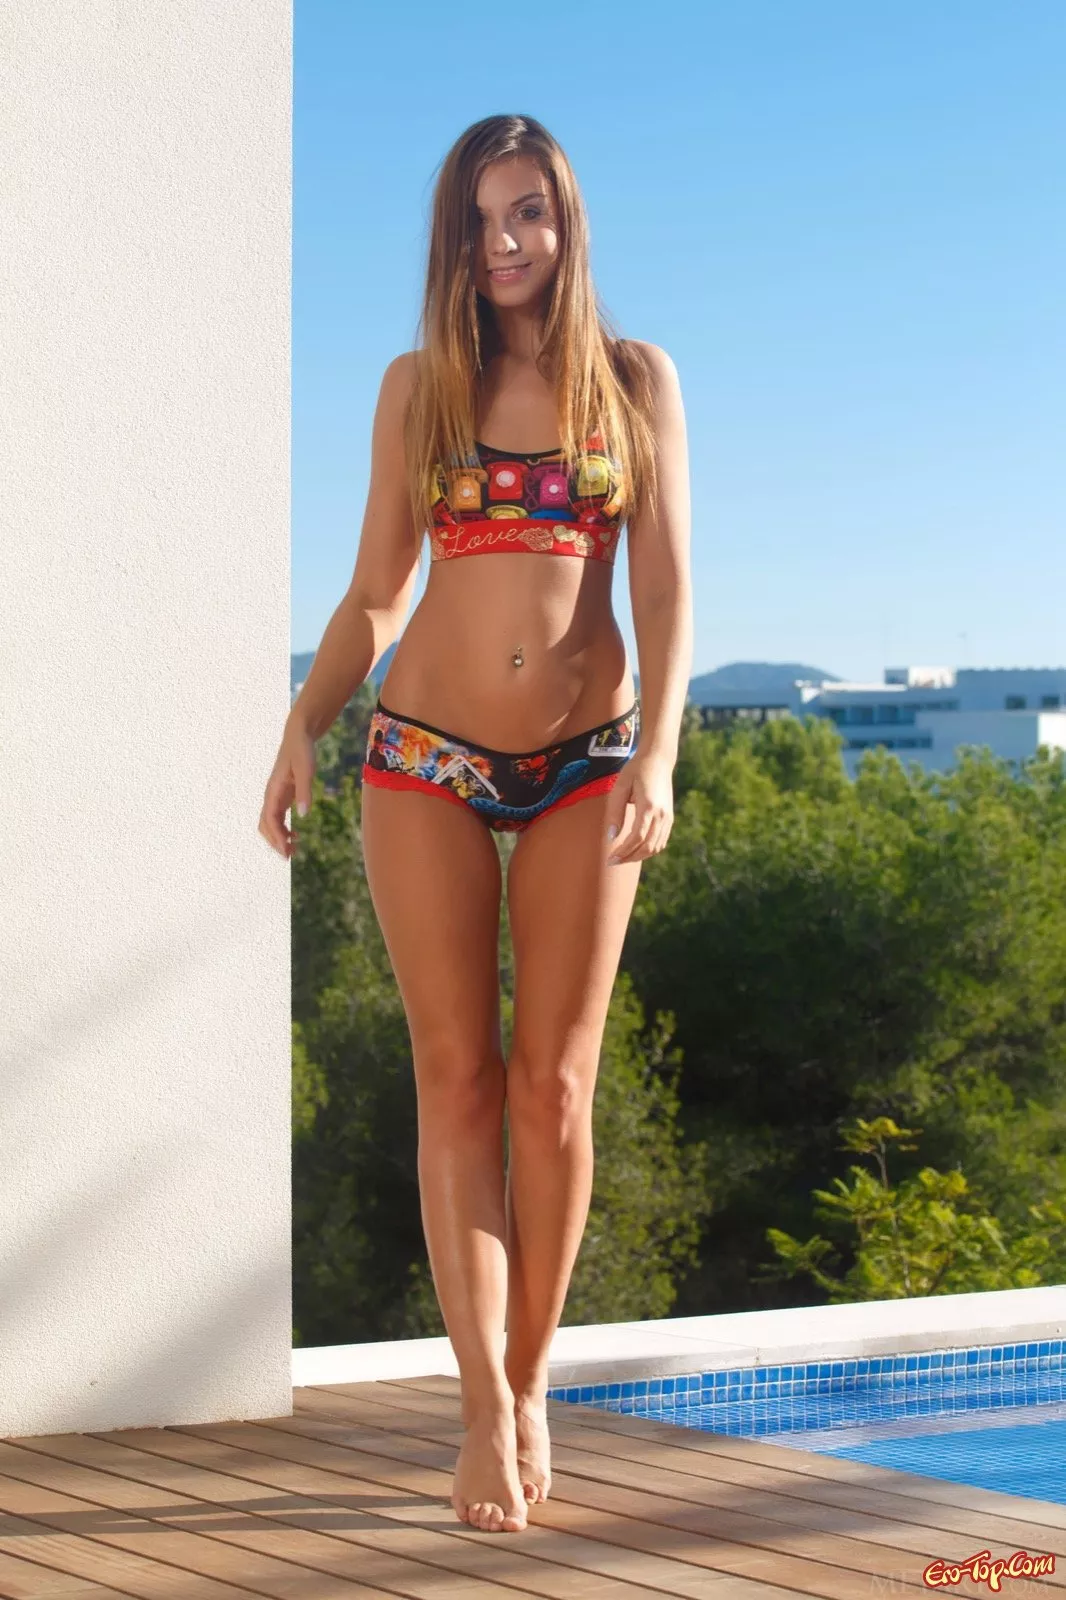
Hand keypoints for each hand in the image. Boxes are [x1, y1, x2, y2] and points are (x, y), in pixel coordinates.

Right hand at [258, 718, 315, 859]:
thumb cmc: (302, 750)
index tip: (286, 851)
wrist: (298, 735)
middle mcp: (271, 795)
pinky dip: (283, 829)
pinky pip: (277, 817)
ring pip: (270, 823)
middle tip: (289, 856)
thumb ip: (304, 791)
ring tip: (293, 850)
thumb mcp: (306, 770)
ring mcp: (276, 795)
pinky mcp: (282, 795)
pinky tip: (295, 836)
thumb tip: (302, 815)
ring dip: (278, 837)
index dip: (276, 837)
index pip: (269, 819)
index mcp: (273, 790)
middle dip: (274, 841)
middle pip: (265, 825)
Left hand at [603, 752, 673, 865]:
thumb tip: (612, 837)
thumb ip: (616, 812)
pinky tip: (636, 850)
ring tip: (622, 858)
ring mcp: (668, 818)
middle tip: (613, 862)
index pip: (637, 838)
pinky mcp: (670, 818)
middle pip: (647, 847)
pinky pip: (661, 841)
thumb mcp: (620, 787)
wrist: (658, 759)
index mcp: (649, 807)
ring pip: (656, 847)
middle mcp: (662, 815)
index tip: (610, 858)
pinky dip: (649, 850)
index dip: (623, 851)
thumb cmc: (636, 770)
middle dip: (629, 858)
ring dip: (639, 856)